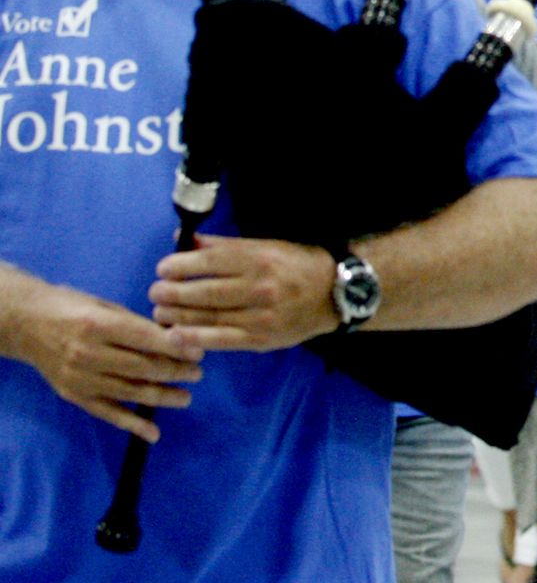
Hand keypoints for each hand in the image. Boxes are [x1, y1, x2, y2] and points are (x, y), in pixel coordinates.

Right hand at [5, 280, 203, 441]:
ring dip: (162, 397)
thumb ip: (137, 324)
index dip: (176, 348)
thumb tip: (178, 340)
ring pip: (129, 392)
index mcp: (99, 325)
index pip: (145, 340)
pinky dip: (132, 424)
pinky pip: (107, 413)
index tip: (200, 352)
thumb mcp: (106, 305)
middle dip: (175, 372)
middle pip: (142, 368)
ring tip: (185, 397)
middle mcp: (88, 353)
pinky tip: (153, 433)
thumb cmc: (73, 307)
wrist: (27, 324)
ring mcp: (79, 378)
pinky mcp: (74, 395)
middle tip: (198, 373)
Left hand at [150, 235, 337, 352]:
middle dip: (170, 293)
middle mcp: (259, 287)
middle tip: (154, 293)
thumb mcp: (266, 246)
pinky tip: (174, 337)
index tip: (163, 269)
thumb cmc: (297, 265)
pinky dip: (194, 339)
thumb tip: (186, 242)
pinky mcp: (261, 338)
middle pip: (202, 292)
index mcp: (259, 259)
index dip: (179, 266)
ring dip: (175, 316)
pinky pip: (221, 340)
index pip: (208, 262)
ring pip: (207, 317)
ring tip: (159, 313)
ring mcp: (260, 315)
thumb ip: (225, 247)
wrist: (336, 293)